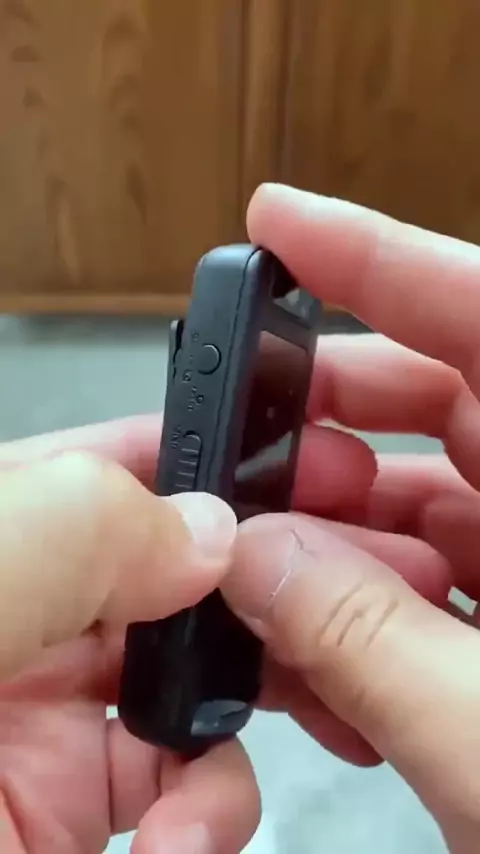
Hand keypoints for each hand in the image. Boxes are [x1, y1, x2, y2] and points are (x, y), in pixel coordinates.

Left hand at [0, 417, 258, 853]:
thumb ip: (81, 528)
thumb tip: (210, 529)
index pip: (116, 471)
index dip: (206, 461)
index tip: (297, 470)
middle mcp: (23, 619)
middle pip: (173, 580)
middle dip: (246, 596)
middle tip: (309, 616)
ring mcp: (46, 724)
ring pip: (193, 688)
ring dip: (234, 719)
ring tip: (218, 758)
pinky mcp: (64, 814)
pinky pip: (182, 799)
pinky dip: (207, 816)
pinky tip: (181, 836)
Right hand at [222, 184, 479, 853]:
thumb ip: (368, 642)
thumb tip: (259, 562)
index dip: (374, 255)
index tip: (277, 222)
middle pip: (440, 407)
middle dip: (325, 435)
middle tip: (245, 471)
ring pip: (423, 510)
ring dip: (333, 553)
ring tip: (270, 602)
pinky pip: (434, 589)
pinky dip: (368, 619)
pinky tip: (326, 673)